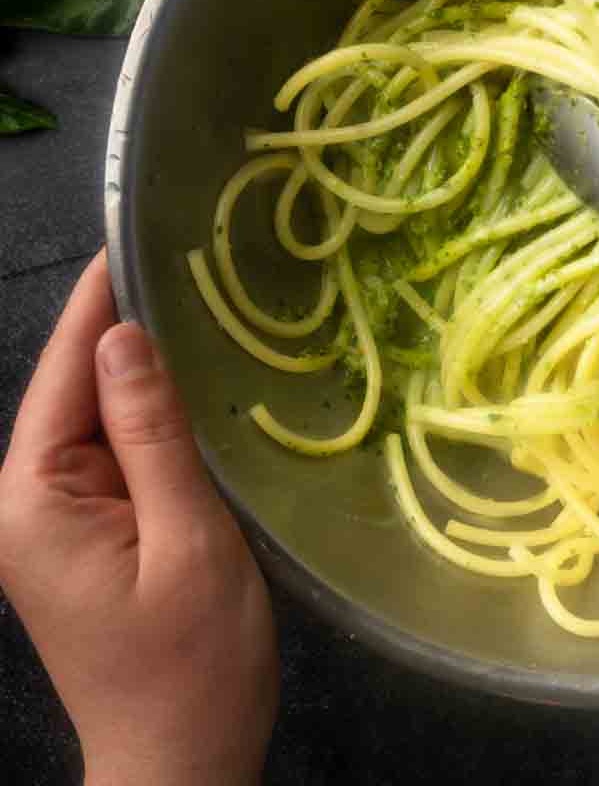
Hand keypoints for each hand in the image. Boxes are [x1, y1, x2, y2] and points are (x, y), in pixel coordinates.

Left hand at [0, 251, 278, 785]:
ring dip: (146, 365)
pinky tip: (199, 381)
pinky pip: (120, 452)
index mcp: (35, 499)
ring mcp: (59, 518)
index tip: (136, 230)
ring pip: (101, 417)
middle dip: (125, 323)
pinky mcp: (91, 531)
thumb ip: (152, 434)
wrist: (181, 759)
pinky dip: (156, 412)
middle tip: (191, 254)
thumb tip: (125, 336)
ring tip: (203, 298)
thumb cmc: (191, 660)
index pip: (63, 373)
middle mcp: (30, 501)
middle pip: (77, 388)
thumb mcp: (186, 537)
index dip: (99, 300)